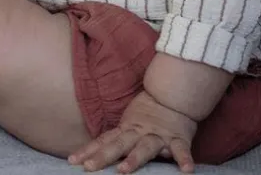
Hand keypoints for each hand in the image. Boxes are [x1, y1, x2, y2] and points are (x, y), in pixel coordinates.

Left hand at [68, 90, 197, 173]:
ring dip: (134, 159)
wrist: (175, 94)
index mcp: (127, 129)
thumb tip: (93, 152)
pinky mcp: (178, 138)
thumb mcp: (130, 122)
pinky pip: (181, 150)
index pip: (105, 141)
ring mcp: (158, 135)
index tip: (73, 161)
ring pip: (145, 148)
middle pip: (118, 145)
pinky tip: (187, 170)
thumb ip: (117, 137)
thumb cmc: (149, 112)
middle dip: (104, 156)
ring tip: (124, 171)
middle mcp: (140, 132)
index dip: (89, 151)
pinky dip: (184, 159)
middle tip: (89, 167)